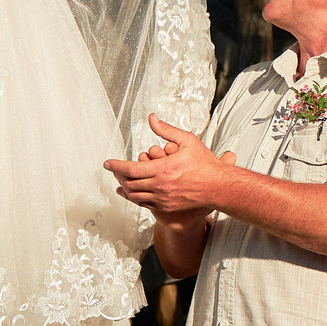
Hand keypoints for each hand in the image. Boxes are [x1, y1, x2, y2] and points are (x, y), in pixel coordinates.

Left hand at [103, 113, 231, 227]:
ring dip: (125, 187)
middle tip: (114, 169)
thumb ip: (166, 130)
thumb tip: (151, 119)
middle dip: (118, 175)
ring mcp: (163, 198)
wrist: (218, 186)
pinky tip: (131, 193)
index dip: (116, 166)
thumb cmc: (205, 164)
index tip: (107, 163)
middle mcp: (161, 186)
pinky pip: (144, 204)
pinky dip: (134, 198)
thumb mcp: (187, 140)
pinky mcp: (167, 207)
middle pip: (130, 183)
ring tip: (121, 180)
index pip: (131, 169)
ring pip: (135, 196)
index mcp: (163, 169)